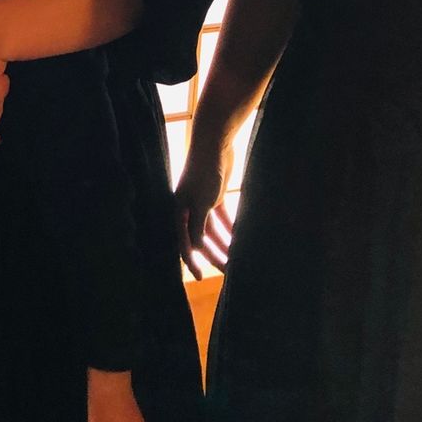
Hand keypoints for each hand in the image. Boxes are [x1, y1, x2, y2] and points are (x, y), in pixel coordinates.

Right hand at [174, 138, 234, 278]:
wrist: (214, 144)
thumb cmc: (204, 172)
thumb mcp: (201, 202)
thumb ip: (198, 226)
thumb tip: (197, 249)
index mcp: (180, 210)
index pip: (185, 241)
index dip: (192, 260)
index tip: (201, 277)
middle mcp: (189, 208)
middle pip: (201, 238)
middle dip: (214, 255)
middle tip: (228, 272)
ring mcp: (202, 201)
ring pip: (213, 229)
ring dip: (224, 243)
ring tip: (237, 259)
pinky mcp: (215, 195)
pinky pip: (222, 217)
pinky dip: (230, 228)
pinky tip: (241, 239)